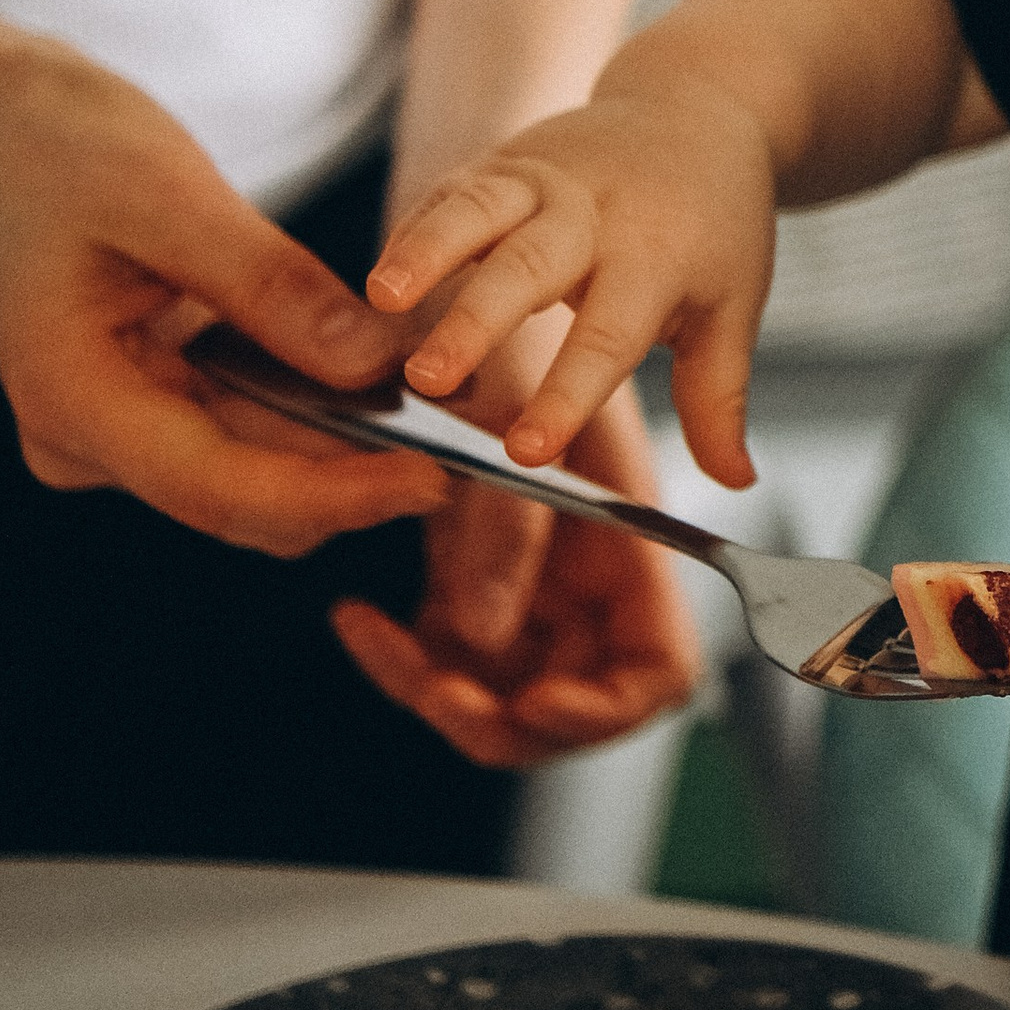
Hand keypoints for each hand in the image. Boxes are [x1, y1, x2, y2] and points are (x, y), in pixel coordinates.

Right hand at [0, 14, 443, 555]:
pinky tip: (388, 385)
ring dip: (346, 450)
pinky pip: (244, 426)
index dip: (338, 495)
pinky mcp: (145, 396)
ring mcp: (113, 425)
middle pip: (246, 496)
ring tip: (453, 421)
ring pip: (254, 468)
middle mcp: (87, 438)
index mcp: (73, 401)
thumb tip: (378, 366)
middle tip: (476, 453)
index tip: (438, 481)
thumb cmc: (55, 140)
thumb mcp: (174, 198)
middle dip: (358, 480)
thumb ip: (272, 290)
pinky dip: (315, 412)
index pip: (224, 488)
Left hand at [330, 371, 701, 766]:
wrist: (455, 296)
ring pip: (488, 688)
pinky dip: (395, 649)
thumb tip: (478, 639)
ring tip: (378, 640)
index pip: (653, 674)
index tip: (541, 703)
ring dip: (432, 683)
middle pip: (563, 704)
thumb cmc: (518, 334)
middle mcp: (579, 585)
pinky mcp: (456, 578)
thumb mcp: (516, 436)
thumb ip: (506, 532)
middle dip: (498, 713)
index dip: (607, 708)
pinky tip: (356, 614)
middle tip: (436, 689)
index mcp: (630, 555)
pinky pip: (433, 651)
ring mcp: (518, 587)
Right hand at [366, 84, 776, 487]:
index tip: (527, 451)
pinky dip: (414, 228)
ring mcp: (545, 179)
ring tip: (383, 299)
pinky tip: (377, 277)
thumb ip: (719, 398)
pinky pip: (452, 190)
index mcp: (656, 257)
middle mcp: (595, 213)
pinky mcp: (505, 160)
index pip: (609, 337)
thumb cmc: (714, 223)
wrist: (699, 109)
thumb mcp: (733, 306)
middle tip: (432, 379)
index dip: (566, 396)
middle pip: (530, 268)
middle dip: (477, 323)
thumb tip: (735, 482)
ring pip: (478, 211)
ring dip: (426, 252)